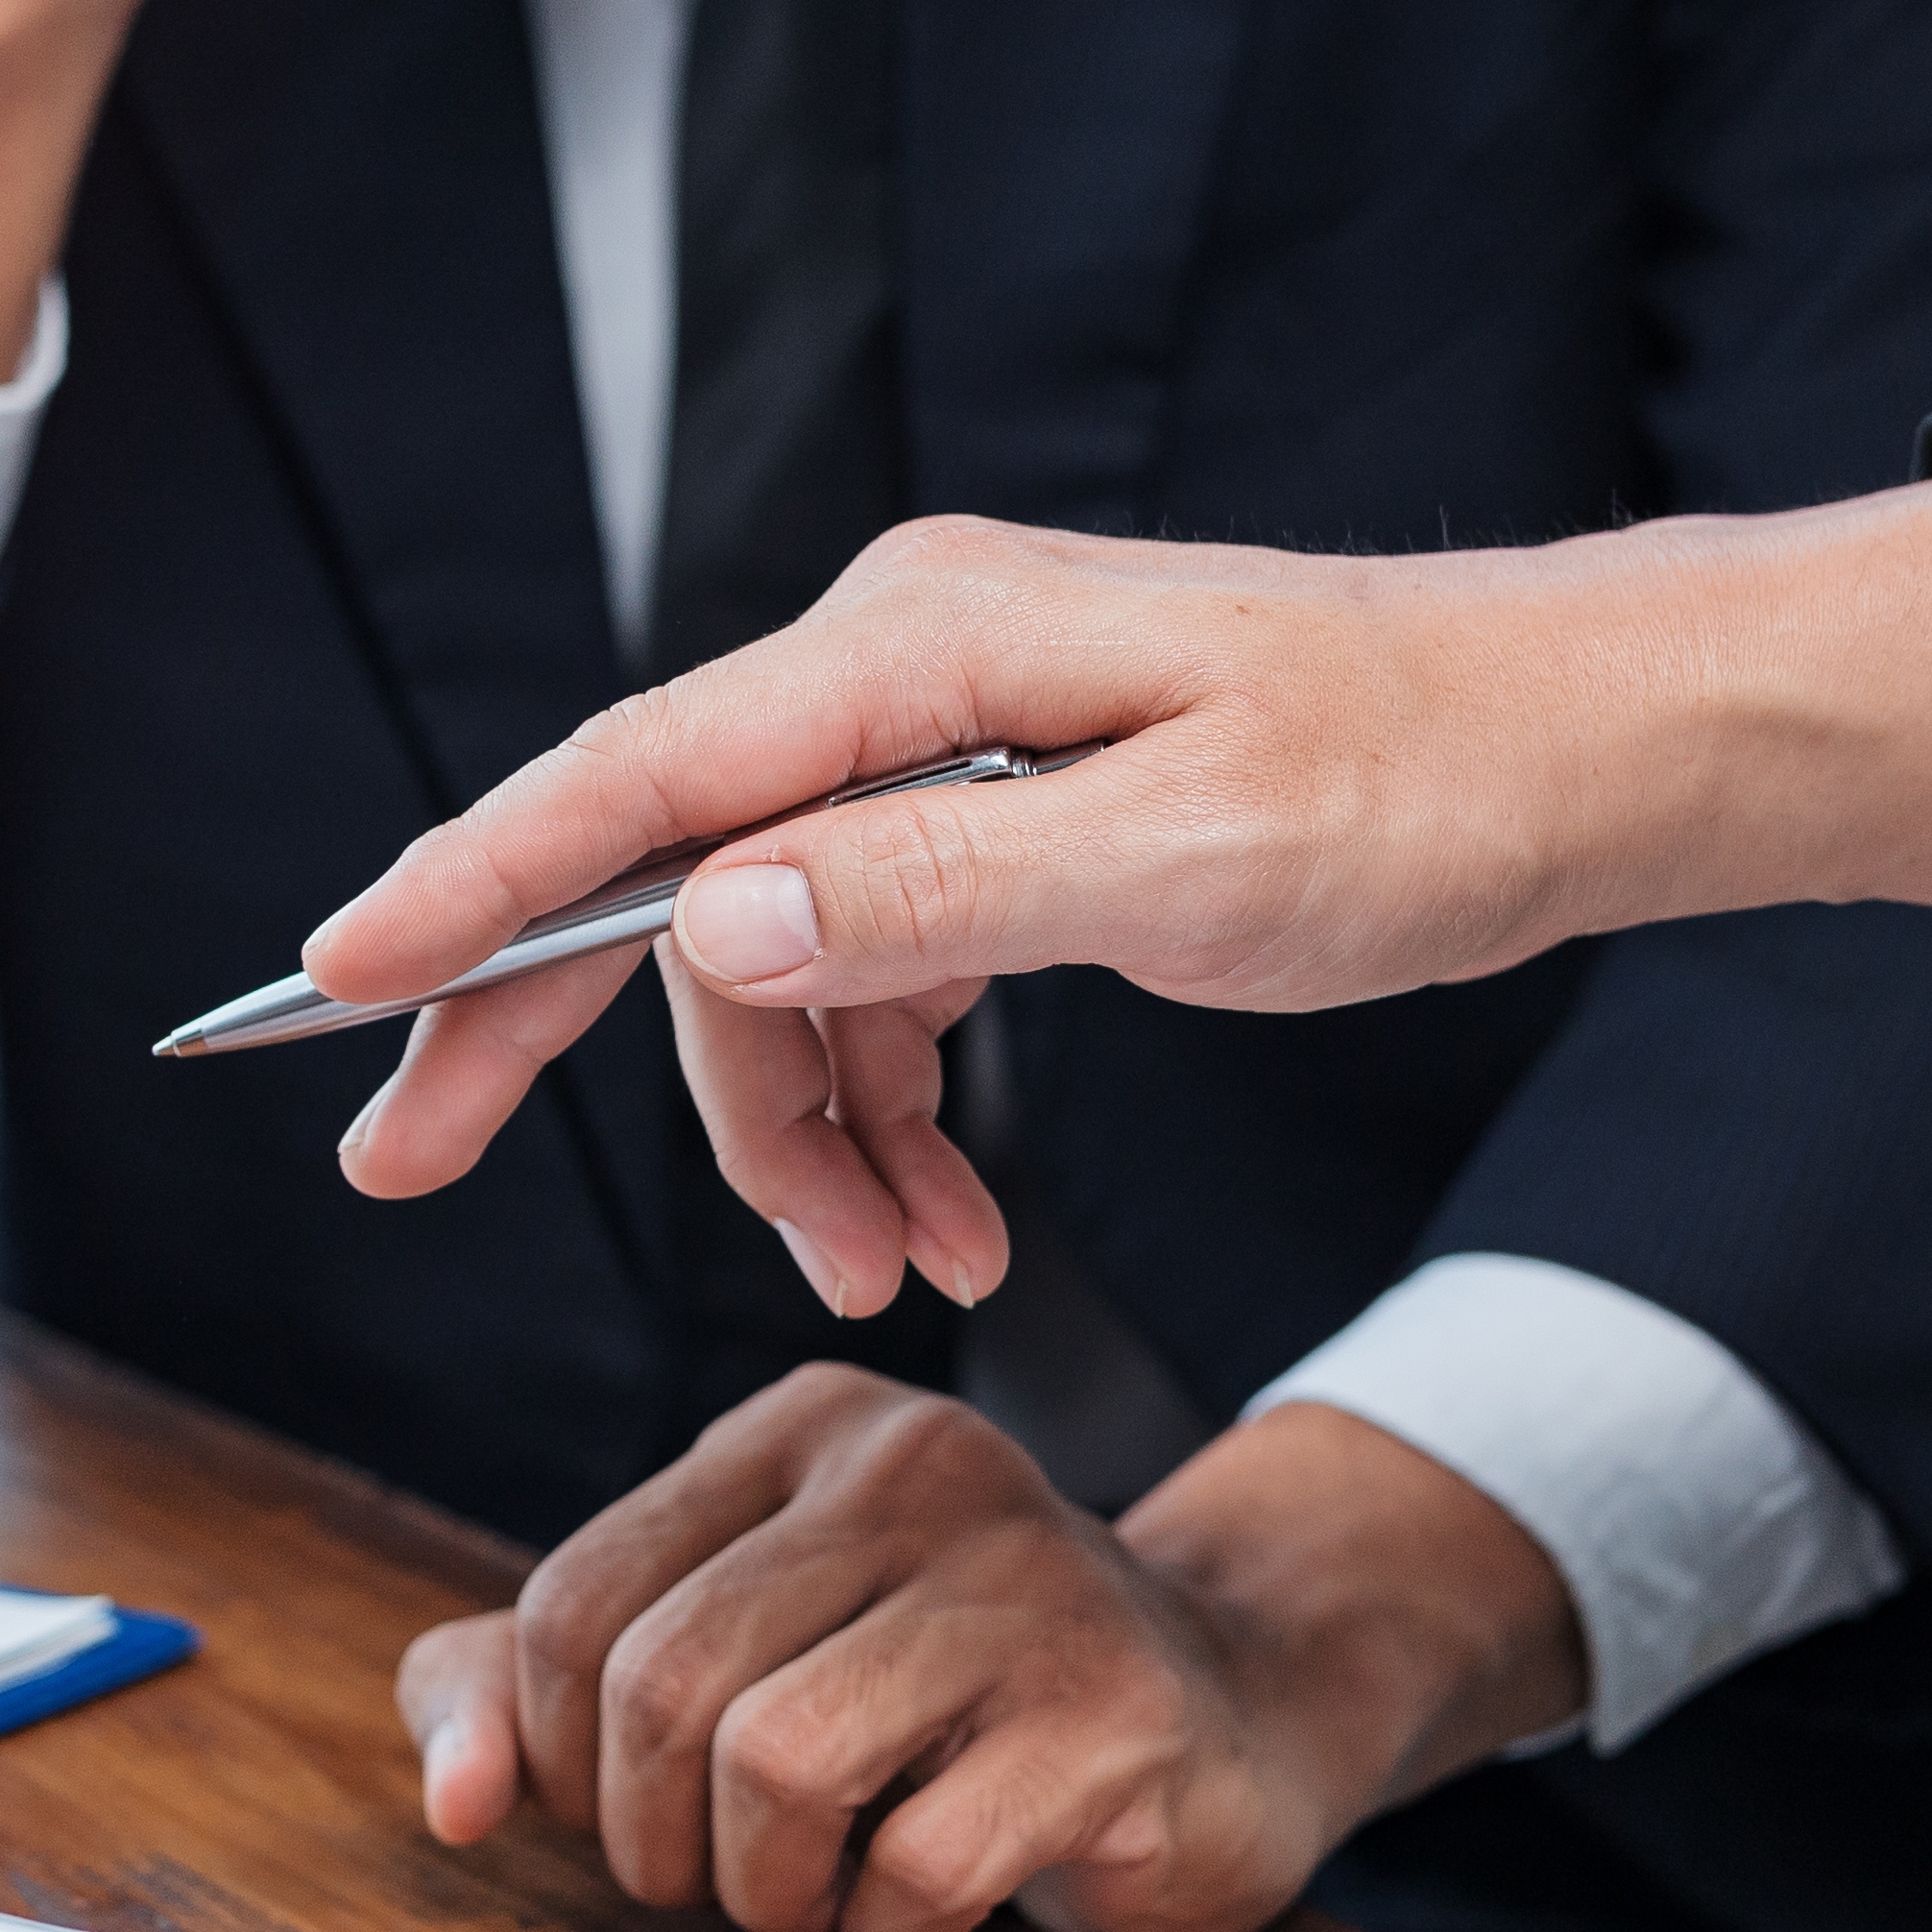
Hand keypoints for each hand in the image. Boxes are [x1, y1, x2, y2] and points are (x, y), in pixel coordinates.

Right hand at [317, 487, 1931, 1285]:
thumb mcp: (1198, 858)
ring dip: (801, 1138)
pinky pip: (872, 983)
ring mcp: (946, 751)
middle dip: (541, 1038)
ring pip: (774, 964)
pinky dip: (886, 1116)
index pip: (637, 780)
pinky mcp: (999, 825)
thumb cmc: (1431, 778)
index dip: (469, 884)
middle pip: (658, 875)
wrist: (1595, 749)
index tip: (336, 973)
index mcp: (921, 652)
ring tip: (897, 1280)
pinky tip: (950, 1228)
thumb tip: (718, 921)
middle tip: (402, 1167)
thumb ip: (947, 890)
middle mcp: (904, 678)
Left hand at [396, 1374, 1583, 1931]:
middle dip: (656, 1838)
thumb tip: (456, 1799)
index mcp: (803, 1430)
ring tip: (821, 1895)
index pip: (577, 1602)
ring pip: (775, 1767)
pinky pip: (917, 1867)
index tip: (627, 1812)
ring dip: (769, 1891)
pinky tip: (924, 1916)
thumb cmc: (945, 1696)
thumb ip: (538, 1687)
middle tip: (722, 1880)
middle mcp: (917, 1468)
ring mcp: (1032, 1583)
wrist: (1238, 1702)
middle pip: (663, 1687)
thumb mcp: (731, 1651)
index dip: (562, 1755)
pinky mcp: (1118, 1717)